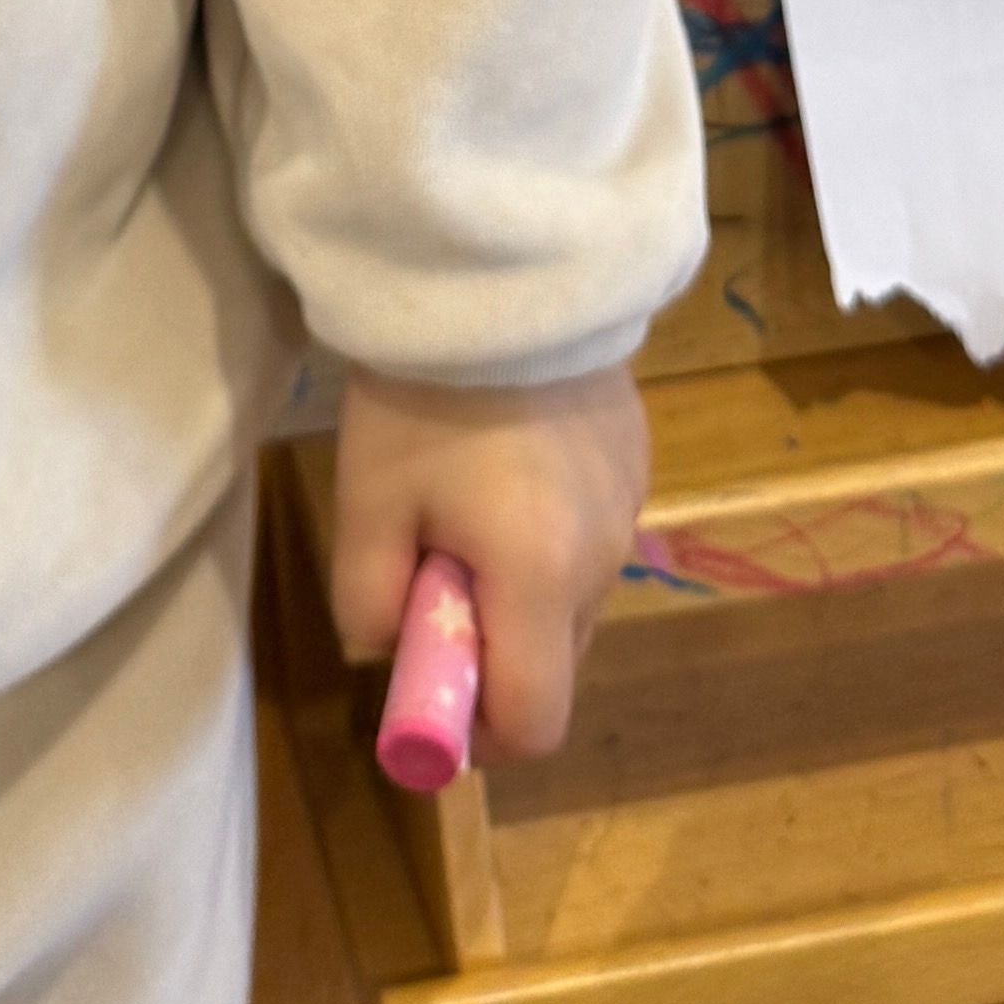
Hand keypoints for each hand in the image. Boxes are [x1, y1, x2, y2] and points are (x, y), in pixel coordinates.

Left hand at [327, 360, 648, 760]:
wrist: (499, 270)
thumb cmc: (424, 397)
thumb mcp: (368, 504)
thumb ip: (371, 604)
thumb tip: (393, 649)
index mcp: (542, 582)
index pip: (536, 722)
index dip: (480, 733)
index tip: (431, 693)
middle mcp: (604, 559)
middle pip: (556, 661)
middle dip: (494, 652)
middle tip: (431, 576)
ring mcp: (630, 507)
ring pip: (574, 600)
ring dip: (521, 591)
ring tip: (465, 503)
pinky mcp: (635, 462)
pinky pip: (590, 538)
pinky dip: (548, 536)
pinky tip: (506, 462)